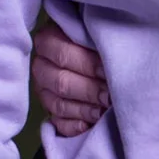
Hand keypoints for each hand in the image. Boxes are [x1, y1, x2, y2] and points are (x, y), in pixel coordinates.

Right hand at [31, 21, 109, 136]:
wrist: (96, 52)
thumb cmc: (100, 38)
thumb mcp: (98, 31)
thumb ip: (101, 39)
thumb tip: (117, 55)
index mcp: (49, 39)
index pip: (63, 54)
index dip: (88, 65)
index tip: (109, 72)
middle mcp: (41, 65)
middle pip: (61, 82)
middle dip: (90, 90)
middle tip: (111, 95)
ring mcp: (43, 89)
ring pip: (58, 103)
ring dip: (84, 109)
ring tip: (105, 110)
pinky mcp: (49, 109)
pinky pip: (57, 122)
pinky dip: (74, 126)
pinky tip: (90, 125)